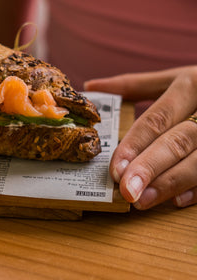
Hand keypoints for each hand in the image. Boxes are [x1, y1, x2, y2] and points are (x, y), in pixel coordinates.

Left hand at [85, 66, 196, 209]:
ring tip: (144, 200)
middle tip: (126, 191)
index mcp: (191, 83)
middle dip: (151, 167)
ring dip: (172, 183)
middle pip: (179, 140)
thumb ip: (137, 85)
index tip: (114, 169)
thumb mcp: (179, 78)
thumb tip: (92, 85)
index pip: (158, 118)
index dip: (135, 144)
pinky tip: (178, 202)